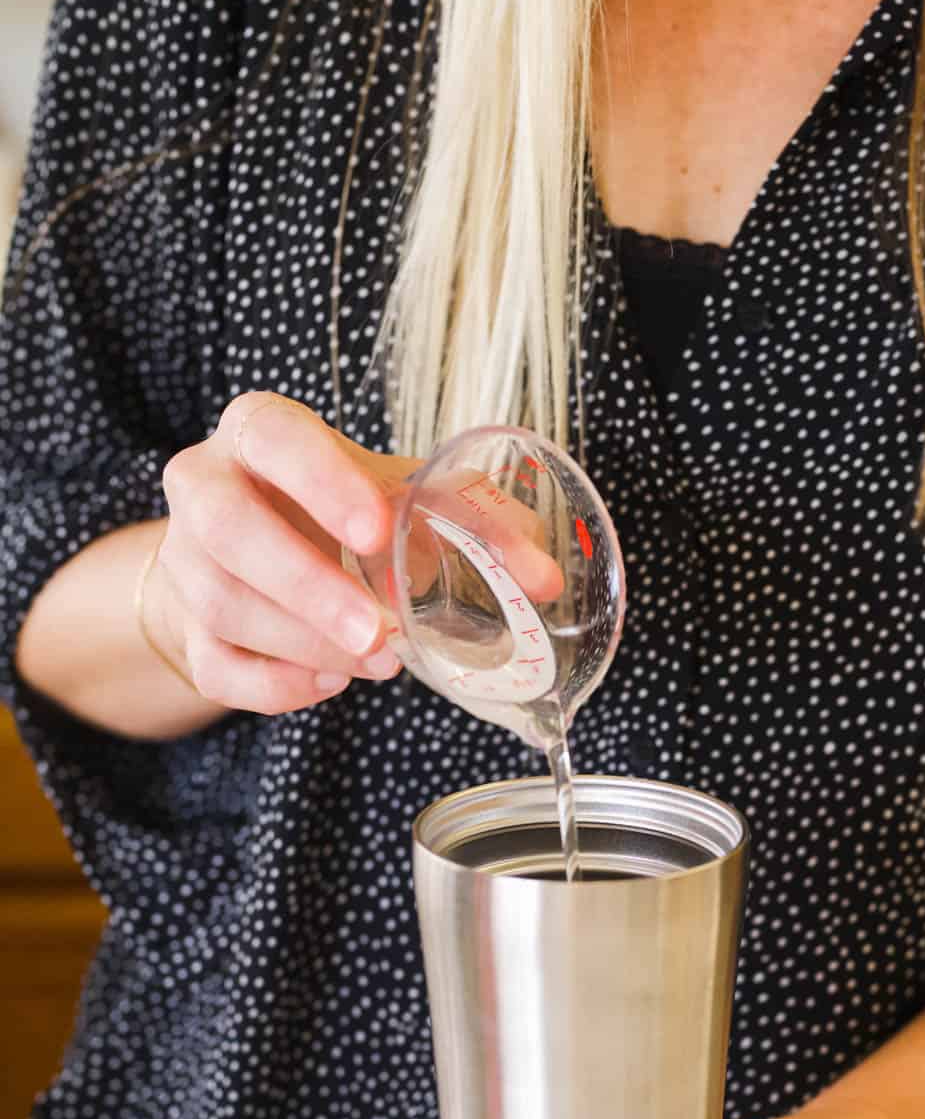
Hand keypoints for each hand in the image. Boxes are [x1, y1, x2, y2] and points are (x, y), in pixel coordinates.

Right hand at [150, 392, 560, 715]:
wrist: (264, 548)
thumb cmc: (345, 510)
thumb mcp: (409, 495)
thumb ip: (479, 522)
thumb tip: (545, 578)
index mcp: (261, 433)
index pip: (273, 439)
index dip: (320, 482)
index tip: (376, 529)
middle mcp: (206, 486)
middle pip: (227, 530)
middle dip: (305, 586)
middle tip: (378, 631)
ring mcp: (185, 560)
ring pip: (221, 604)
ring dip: (306, 642)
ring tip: (377, 660)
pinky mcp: (187, 628)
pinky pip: (216, 666)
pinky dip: (277, 685)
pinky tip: (331, 682)